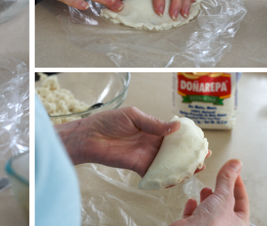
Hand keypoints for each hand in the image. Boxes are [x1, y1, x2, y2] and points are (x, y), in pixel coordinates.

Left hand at [55, 107, 208, 176]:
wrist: (90, 136)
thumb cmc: (108, 122)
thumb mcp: (133, 116)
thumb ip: (153, 123)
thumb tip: (176, 127)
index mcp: (151, 128)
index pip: (173, 134)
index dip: (187, 138)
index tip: (201, 140)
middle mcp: (151, 143)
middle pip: (174, 151)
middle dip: (189, 154)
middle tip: (203, 157)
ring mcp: (146, 156)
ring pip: (168, 163)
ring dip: (181, 167)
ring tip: (196, 168)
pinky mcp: (139, 167)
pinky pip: (155, 175)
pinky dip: (166, 178)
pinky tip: (177, 179)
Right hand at [171, 159, 249, 225]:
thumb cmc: (211, 225)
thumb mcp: (223, 197)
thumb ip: (228, 179)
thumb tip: (235, 163)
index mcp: (239, 224)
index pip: (242, 201)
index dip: (238, 185)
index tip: (233, 172)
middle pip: (226, 206)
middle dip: (221, 192)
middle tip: (219, 179)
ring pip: (210, 211)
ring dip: (207, 199)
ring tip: (205, 189)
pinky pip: (195, 216)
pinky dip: (193, 207)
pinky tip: (192, 201)